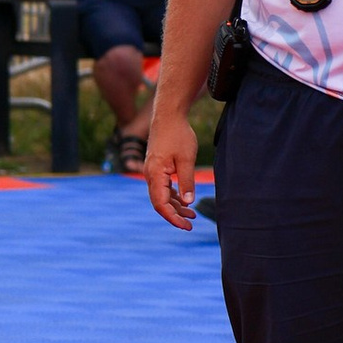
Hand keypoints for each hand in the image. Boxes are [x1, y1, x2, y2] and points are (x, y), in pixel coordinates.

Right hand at [145, 106, 198, 231]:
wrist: (168, 116)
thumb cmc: (178, 135)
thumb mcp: (186, 159)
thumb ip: (187, 181)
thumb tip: (188, 203)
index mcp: (154, 174)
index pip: (161, 204)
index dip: (173, 217)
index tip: (186, 226)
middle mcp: (149, 175)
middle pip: (159, 202)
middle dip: (175, 215)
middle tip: (191, 224)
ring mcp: (151, 171)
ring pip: (161, 195)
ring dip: (175, 206)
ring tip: (192, 214)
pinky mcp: (157, 167)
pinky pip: (163, 187)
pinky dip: (173, 196)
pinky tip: (185, 200)